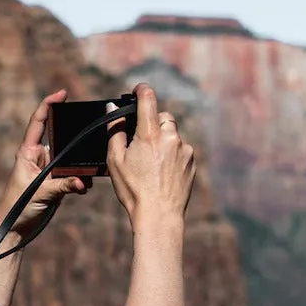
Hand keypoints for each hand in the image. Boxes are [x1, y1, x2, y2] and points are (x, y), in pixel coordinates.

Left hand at [0, 90, 88, 240]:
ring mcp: (48, 171)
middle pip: (61, 139)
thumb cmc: (16, 208)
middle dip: (75, 140)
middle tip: (88, 139)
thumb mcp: (40, 194)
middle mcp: (38, 158)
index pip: (39, 121)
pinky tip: (84, 188)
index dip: (49, 104)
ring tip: (87, 176)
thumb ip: (63, 186)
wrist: (14, 230)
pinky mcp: (55, 184)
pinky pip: (72, 176)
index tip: (62, 93)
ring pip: (69, 159)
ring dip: (79, 167)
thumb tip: (83, 182)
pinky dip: (80, 180)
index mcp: (28, 152)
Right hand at [107, 83, 194, 230]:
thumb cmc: (133, 190)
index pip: (148, 99)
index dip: (142, 90)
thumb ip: (114, 132)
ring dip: (163, 142)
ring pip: (173, 135)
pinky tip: (163, 174)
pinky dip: (172, 156)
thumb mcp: (115, 162)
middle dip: (153, 124)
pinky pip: (181, 150)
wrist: (158, 215)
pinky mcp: (192, 160)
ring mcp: (184, 148)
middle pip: (163, 117)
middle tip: (142, 143)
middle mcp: (170, 137)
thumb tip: (112, 110)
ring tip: (152, 166)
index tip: (138, 90)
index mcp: (149, 135)